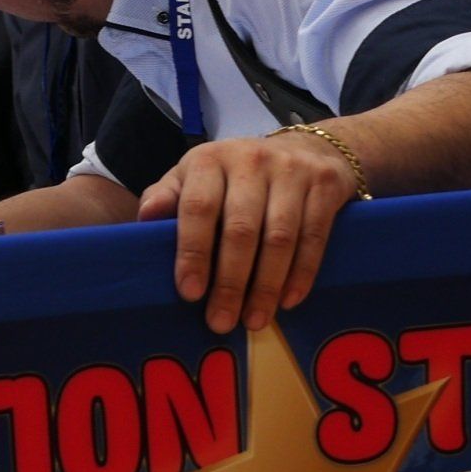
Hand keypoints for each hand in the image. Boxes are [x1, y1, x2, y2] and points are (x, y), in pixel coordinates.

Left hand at [135, 133, 358, 334]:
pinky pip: (314, 236)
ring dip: (265, 286)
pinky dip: (301, 274)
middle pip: (240, 229)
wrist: (308, 149)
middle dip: (229, 281)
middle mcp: (250, 161)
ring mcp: (291, 171)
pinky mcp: (325, 185)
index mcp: (210, 160)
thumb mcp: (197, 177)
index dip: (193, 251)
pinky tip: (288, 301)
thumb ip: (168, 197)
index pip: (198, 207)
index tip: (189, 293)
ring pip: (279, 237)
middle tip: (220, 321)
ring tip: (253, 320)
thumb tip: (144, 220)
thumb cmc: (237, 176)